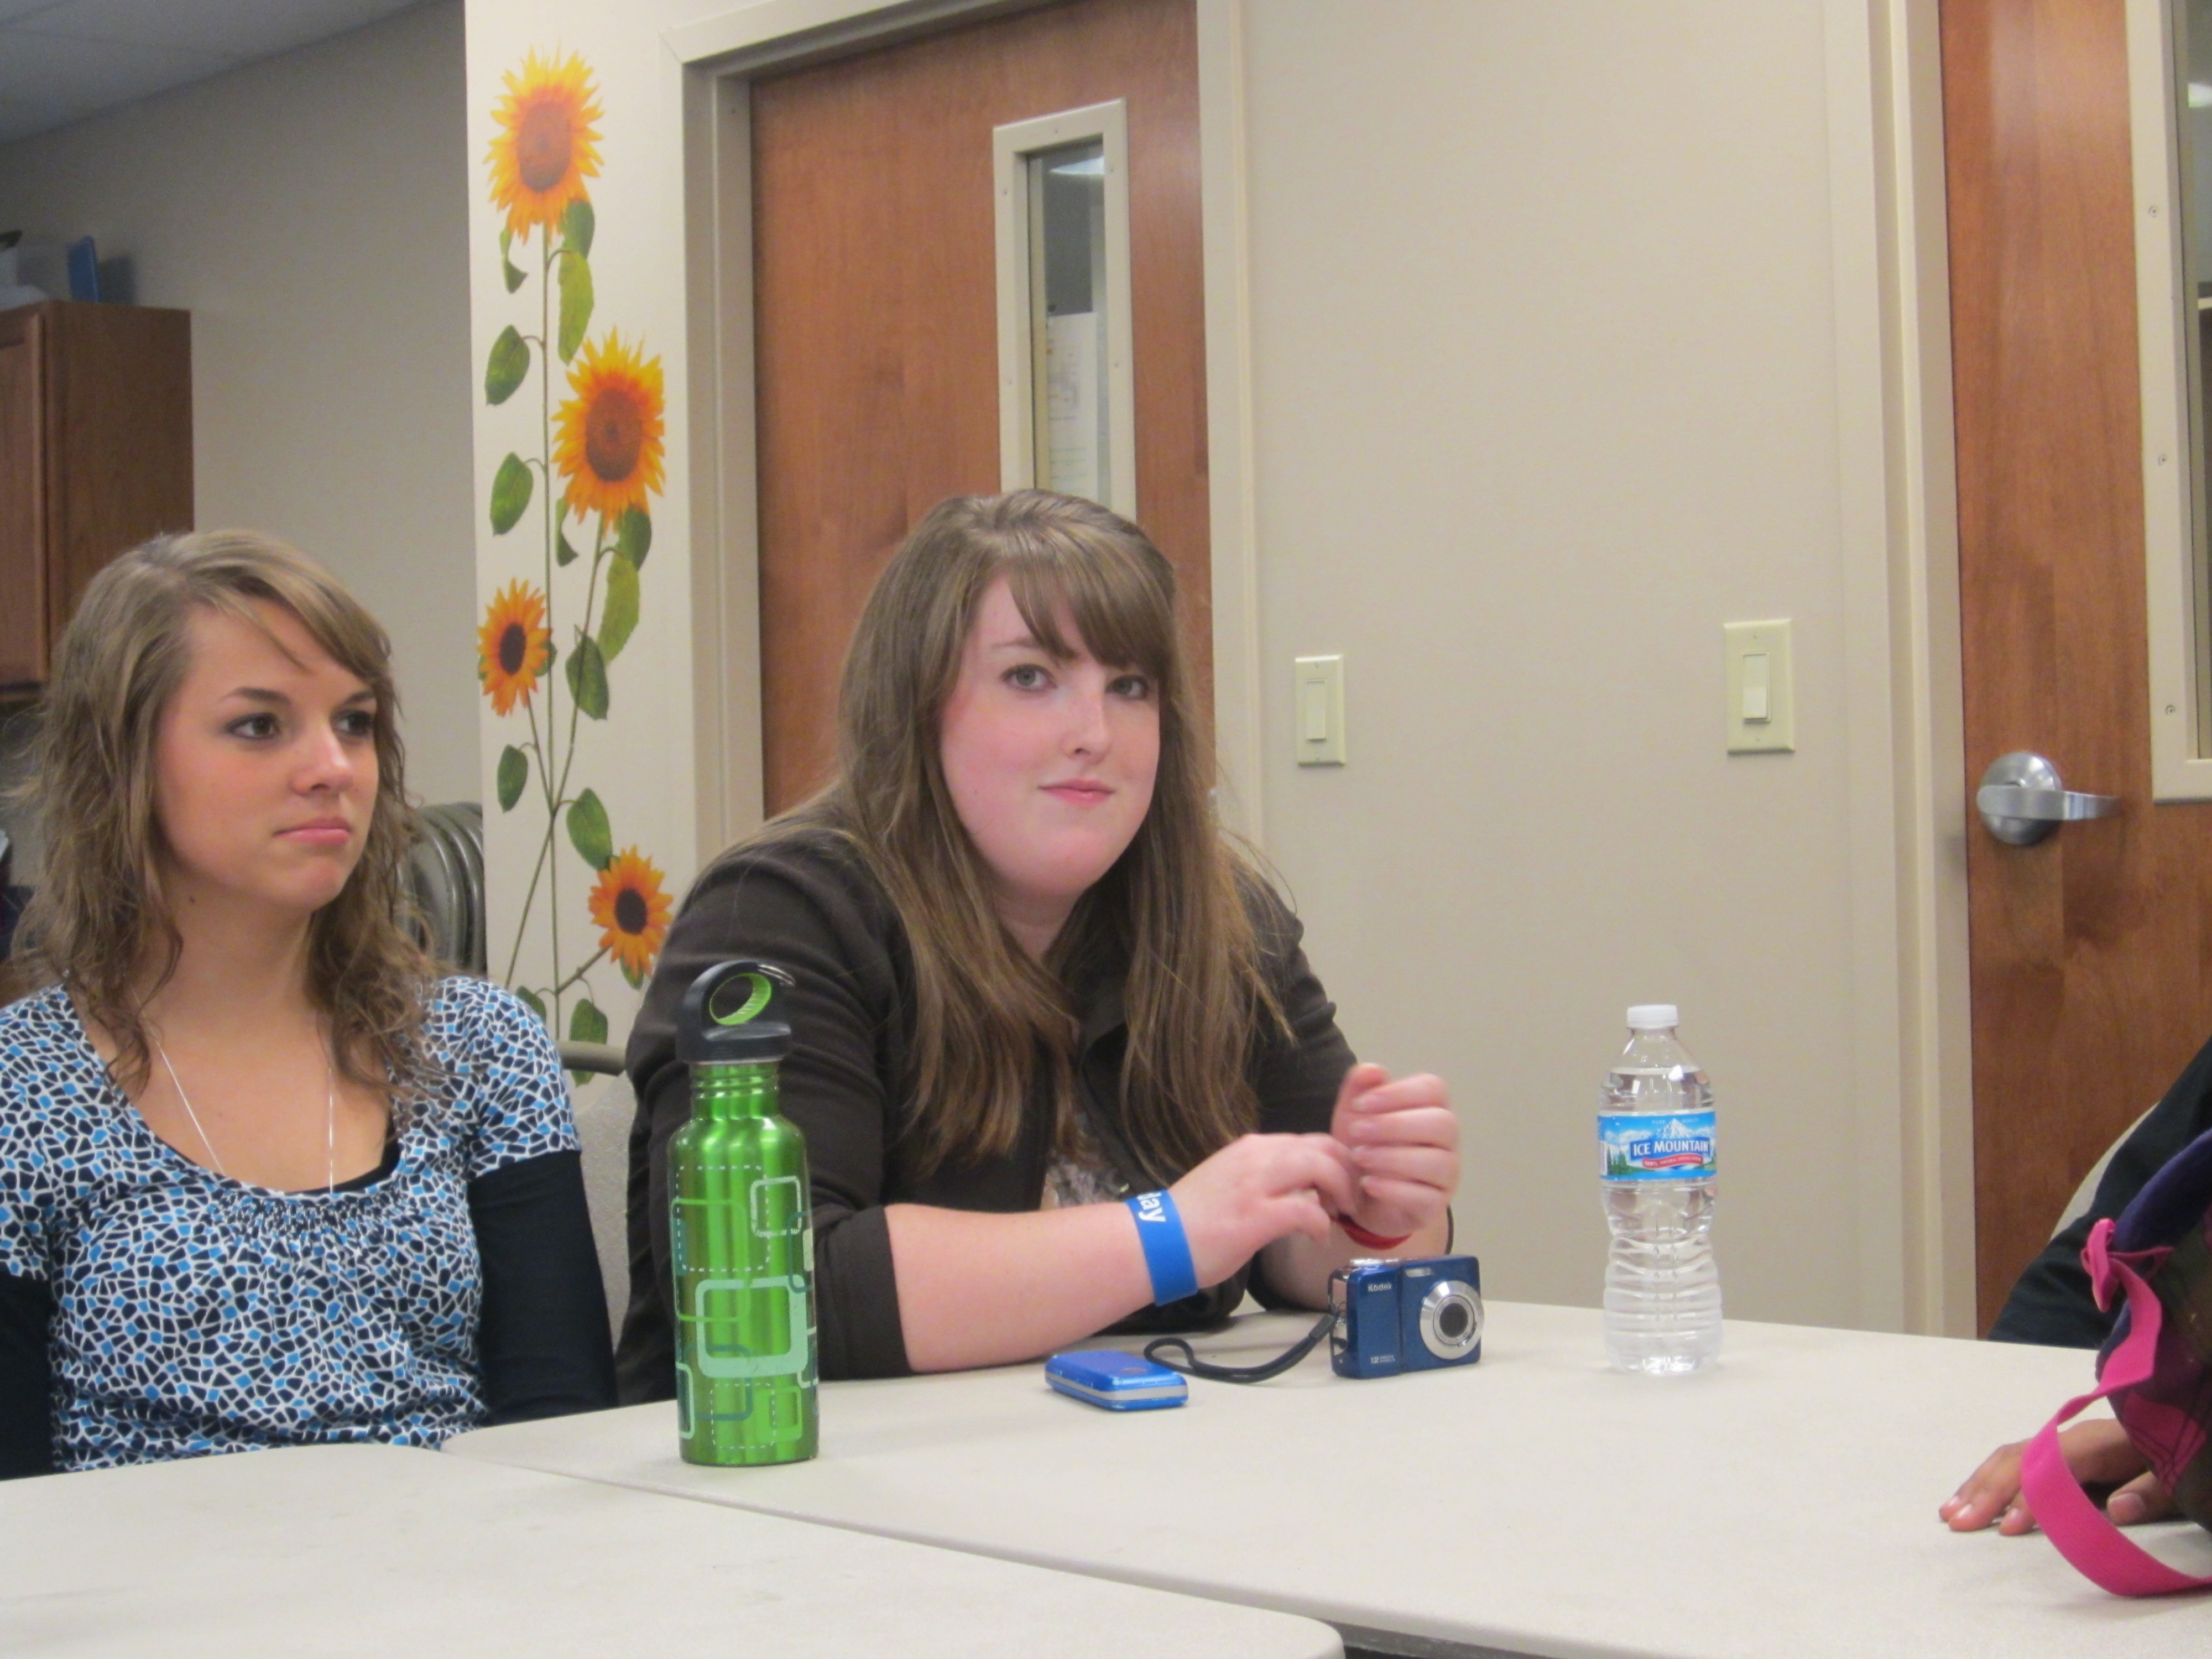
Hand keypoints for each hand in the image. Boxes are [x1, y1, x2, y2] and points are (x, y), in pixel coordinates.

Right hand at [1169, 1133, 1361, 1287]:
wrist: (1157, 1240)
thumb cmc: (1192, 1219)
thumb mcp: (1231, 1182)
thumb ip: (1263, 1177)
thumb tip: (1298, 1189)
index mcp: (1251, 1147)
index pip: (1309, 1140)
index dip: (1335, 1161)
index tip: (1340, 1186)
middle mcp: (1257, 1155)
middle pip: (1324, 1146)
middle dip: (1346, 1172)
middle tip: (1349, 1200)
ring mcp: (1258, 1183)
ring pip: (1321, 1167)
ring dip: (1340, 1191)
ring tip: (1339, 1214)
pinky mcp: (1258, 1215)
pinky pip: (1308, 1210)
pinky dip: (1321, 1224)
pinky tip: (1317, 1237)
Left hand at [1328, 1062, 1458, 1240]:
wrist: (1358, 1197)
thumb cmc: (1364, 1146)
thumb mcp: (1353, 1115)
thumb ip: (1359, 1088)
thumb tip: (1373, 1070)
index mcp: (1431, 1108)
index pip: (1433, 1089)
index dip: (1398, 1093)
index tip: (1360, 1104)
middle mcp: (1447, 1140)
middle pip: (1442, 1123)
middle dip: (1395, 1125)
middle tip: (1356, 1132)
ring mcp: (1446, 1175)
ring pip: (1438, 1162)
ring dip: (1393, 1157)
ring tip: (1359, 1157)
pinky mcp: (1435, 1205)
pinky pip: (1426, 1197)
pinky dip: (1394, 1189)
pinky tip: (1367, 1184)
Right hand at [1939, 1418, 2170, 1533]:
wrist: (2173, 1426)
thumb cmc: (2171, 1456)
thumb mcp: (2173, 1476)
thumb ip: (2150, 1492)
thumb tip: (2118, 1510)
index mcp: (2096, 1442)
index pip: (2051, 1469)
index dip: (2029, 1498)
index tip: (2007, 1529)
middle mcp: (2068, 1438)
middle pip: (2018, 1459)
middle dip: (1986, 1491)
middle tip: (1957, 1523)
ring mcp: (2058, 1443)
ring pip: (2008, 1458)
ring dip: (1977, 1485)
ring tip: (1949, 1512)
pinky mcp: (2054, 1452)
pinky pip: (2013, 1462)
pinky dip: (1986, 1479)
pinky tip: (1969, 1497)